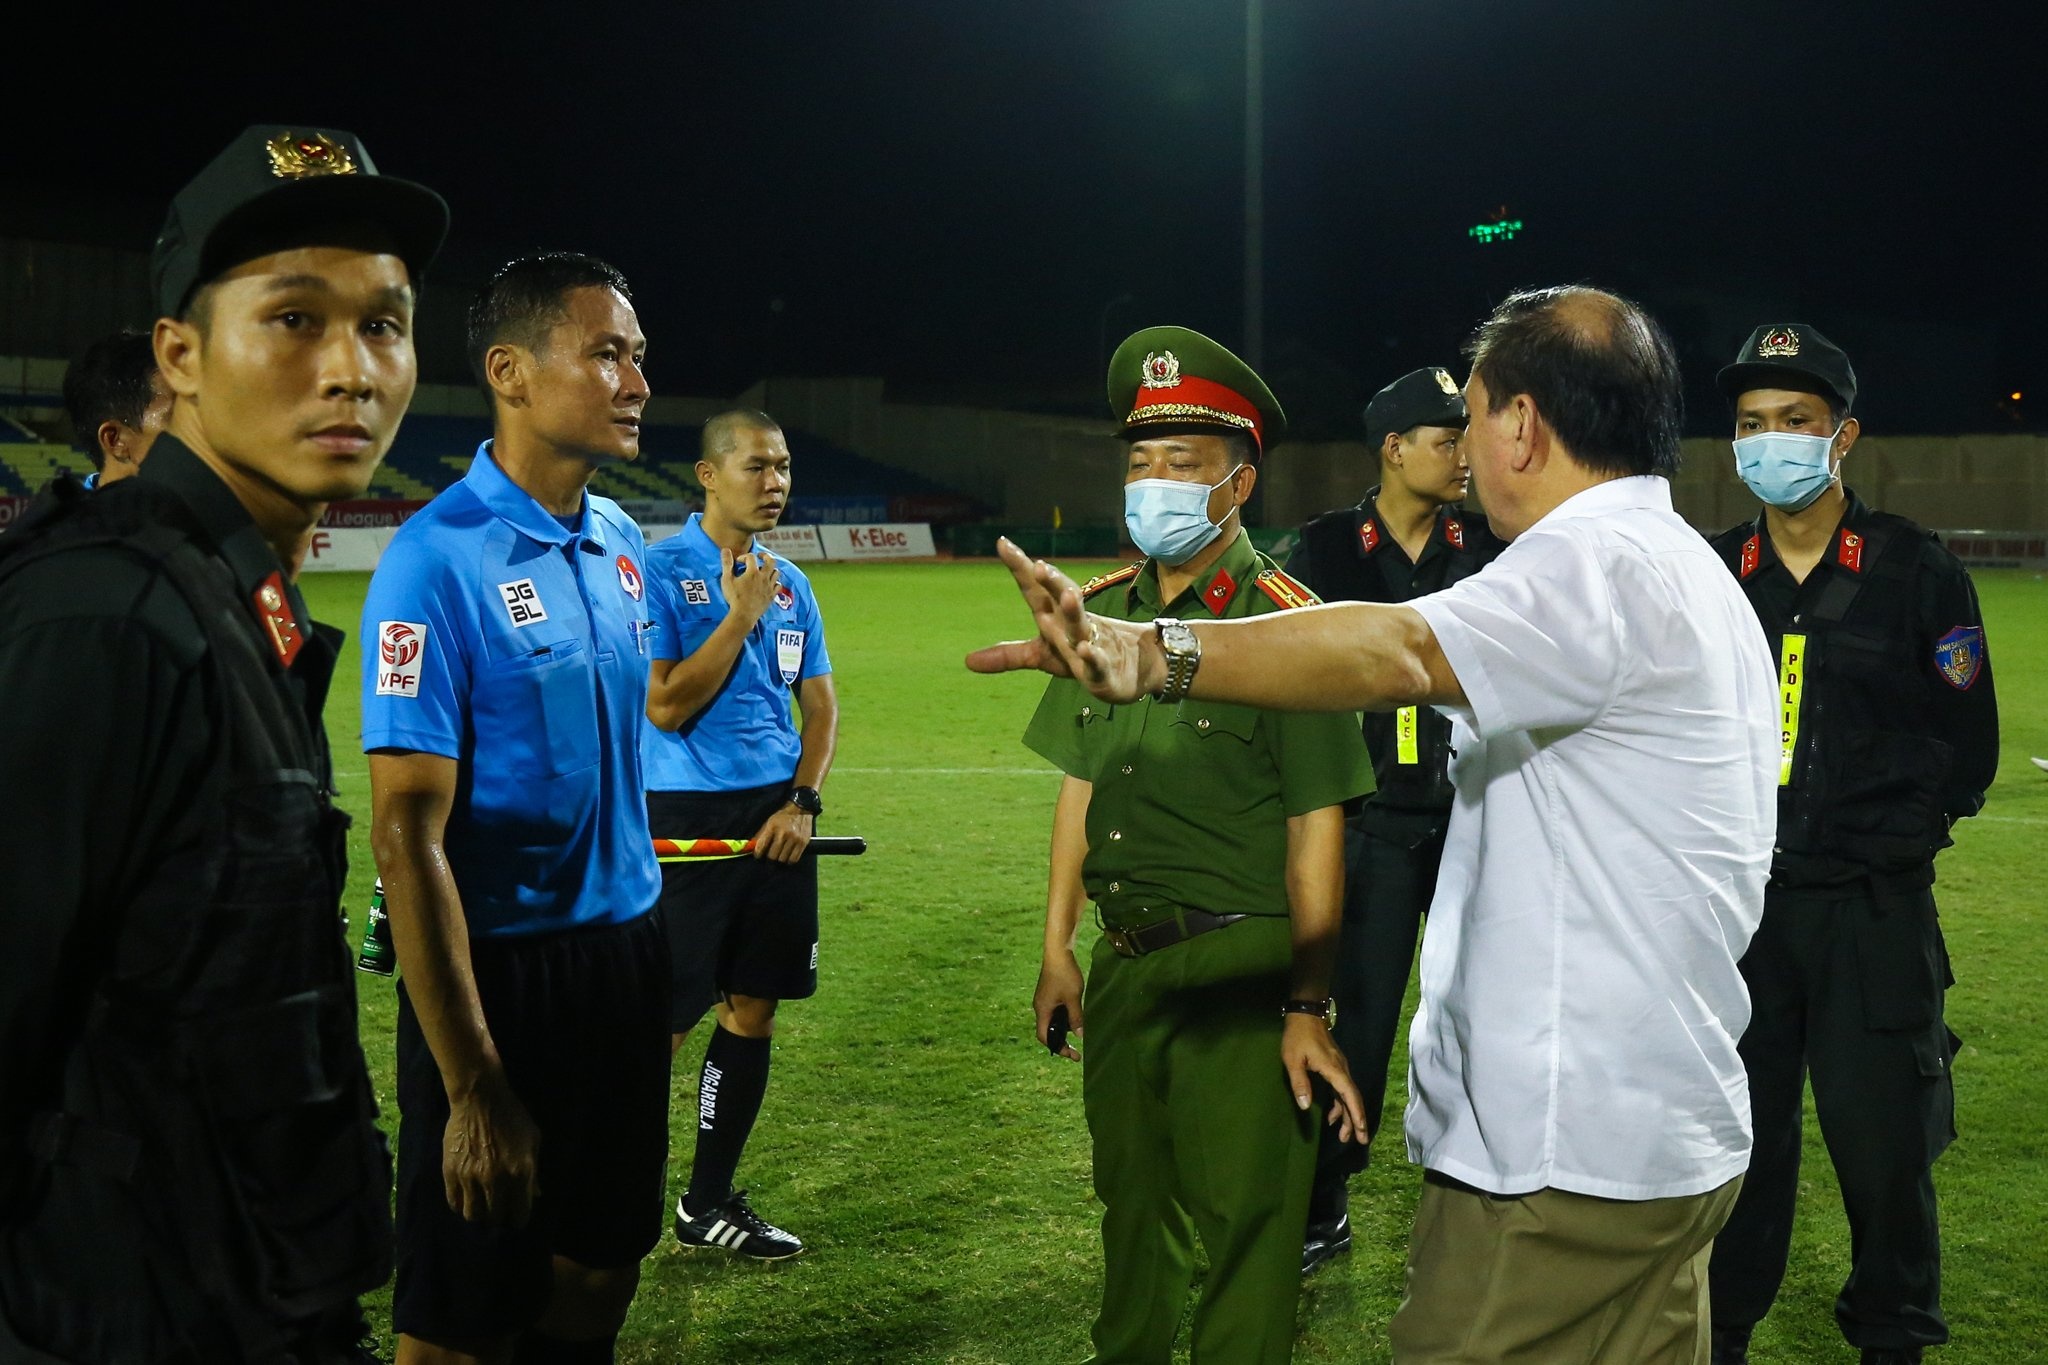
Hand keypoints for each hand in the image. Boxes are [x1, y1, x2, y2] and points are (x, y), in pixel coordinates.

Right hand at [443, 1069, 541, 1226]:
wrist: (480, 1098)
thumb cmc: (512, 1116)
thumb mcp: (533, 1139)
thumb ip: (534, 1170)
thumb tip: (535, 1195)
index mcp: (521, 1172)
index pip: (520, 1213)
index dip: (519, 1218)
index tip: (516, 1216)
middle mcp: (496, 1179)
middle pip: (495, 1218)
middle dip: (499, 1218)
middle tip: (498, 1211)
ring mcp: (471, 1177)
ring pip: (472, 1215)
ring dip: (478, 1214)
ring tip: (481, 1205)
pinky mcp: (451, 1172)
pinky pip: (454, 1202)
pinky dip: (461, 1205)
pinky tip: (466, 1198)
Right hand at [721, 548, 779, 629]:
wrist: (743, 615)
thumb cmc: (734, 597)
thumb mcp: (727, 580)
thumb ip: (727, 564)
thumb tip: (725, 550)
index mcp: (753, 572)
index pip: (751, 557)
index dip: (744, 557)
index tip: (738, 562)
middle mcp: (764, 577)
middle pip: (771, 561)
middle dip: (765, 556)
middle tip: (760, 556)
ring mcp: (769, 587)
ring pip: (776, 572)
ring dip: (771, 568)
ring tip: (764, 569)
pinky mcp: (772, 596)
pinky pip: (778, 586)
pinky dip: (775, 582)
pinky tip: (769, 583)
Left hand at [751, 804, 813, 862]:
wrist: (801, 808)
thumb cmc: (783, 816)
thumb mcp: (770, 821)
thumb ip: (761, 834)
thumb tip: (752, 846)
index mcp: (772, 827)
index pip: (761, 846)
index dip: (758, 854)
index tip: (758, 856)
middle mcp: (783, 834)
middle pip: (772, 856)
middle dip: (769, 858)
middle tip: (770, 857)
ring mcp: (794, 839)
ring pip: (783, 859)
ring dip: (780, 860)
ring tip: (779, 857)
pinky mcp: (803, 843)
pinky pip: (794, 859)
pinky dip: (790, 861)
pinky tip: (788, 857)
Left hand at [964, 539, 1162, 702]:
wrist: (1131, 669)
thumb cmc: (1079, 655)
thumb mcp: (1040, 656)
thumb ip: (1007, 656)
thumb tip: (967, 662)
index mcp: (1054, 617)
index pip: (1034, 588)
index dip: (1019, 567)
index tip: (1001, 543)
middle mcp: (1071, 625)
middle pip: (1061, 598)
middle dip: (1052, 582)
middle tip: (1040, 565)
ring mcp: (1090, 644)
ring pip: (1081, 625)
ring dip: (1075, 611)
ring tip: (1069, 596)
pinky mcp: (1103, 671)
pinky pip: (1097, 662)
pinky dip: (1092, 655)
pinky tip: (1086, 648)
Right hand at [1034, 949, 1085, 1061]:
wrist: (1058, 951)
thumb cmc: (1065, 974)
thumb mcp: (1073, 998)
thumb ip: (1076, 1018)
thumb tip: (1079, 1036)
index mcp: (1042, 1010)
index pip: (1045, 1037)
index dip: (1058, 1048)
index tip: (1072, 1054)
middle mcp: (1040, 1007)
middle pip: (1048, 1030)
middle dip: (1061, 1040)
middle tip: (1077, 1049)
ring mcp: (1044, 1000)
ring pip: (1052, 1020)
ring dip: (1064, 1027)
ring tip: (1079, 1029)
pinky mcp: (1049, 993)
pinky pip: (1055, 1011)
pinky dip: (1064, 1017)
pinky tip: (1076, 1014)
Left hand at [1281, 1013, 1370, 1145]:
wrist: (1306, 1014)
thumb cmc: (1298, 1036)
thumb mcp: (1293, 1060)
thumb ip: (1299, 1082)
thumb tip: (1305, 1106)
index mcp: (1334, 1070)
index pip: (1349, 1096)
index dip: (1356, 1115)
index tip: (1361, 1132)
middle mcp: (1342, 1070)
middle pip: (1353, 1098)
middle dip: (1356, 1120)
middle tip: (1359, 1140)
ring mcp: (1339, 1067)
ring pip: (1348, 1095)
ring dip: (1348, 1114)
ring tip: (1344, 1134)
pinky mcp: (1335, 1066)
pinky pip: (1342, 1089)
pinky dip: (1340, 1104)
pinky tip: (1332, 1115)